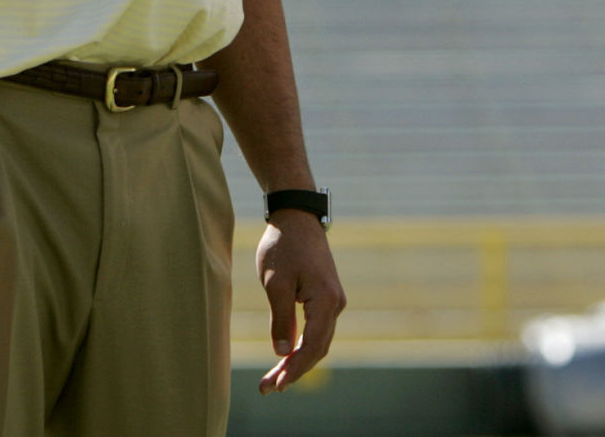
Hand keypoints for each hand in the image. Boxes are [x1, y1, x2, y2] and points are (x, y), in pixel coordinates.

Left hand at [256, 212, 344, 393]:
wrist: (297, 216)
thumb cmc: (283, 246)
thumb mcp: (275, 283)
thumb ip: (280, 319)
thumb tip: (281, 353)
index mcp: (325, 300)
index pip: (312, 346)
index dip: (295, 369)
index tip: (276, 386)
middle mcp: (335, 303)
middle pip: (317, 348)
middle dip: (294, 370)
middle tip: (268, 389)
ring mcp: (333, 300)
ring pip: (318, 340)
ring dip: (298, 360)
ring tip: (273, 379)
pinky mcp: (326, 296)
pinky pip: (317, 329)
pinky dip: (302, 345)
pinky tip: (286, 356)